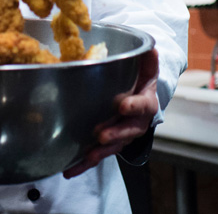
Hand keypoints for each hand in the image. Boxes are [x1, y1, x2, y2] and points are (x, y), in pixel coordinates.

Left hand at [63, 48, 159, 177]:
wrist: (141, 103)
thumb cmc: (141, 83)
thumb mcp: (146, 69)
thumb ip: (146, 59)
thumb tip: (149, 47)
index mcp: (146, 104)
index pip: (143, 105)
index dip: (134, 106)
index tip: (123, 105)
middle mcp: (135, 123)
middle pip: (128, 132)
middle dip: (115, 134)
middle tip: (101, 135)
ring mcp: (121, 137)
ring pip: (112, 148)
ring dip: (99, 153)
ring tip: (87, 156)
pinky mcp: (107, 145)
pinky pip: (96, 156)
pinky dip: (82, 164)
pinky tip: (68, 170)